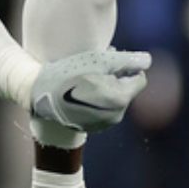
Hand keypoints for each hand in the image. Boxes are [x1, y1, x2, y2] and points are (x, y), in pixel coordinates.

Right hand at [29, 50, 152, 132]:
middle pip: (126, 90)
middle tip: (96, 66)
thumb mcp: (99, 60)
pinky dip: (95, 100)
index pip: (140, 79)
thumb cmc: (70, 73)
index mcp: (121, 99)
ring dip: (106, 88)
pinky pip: (102, 110)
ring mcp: (103, 124)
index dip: (128, 67)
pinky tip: (79, 91)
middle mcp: (116, 116)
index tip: (112, 60)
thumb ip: (127, 60)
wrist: (41, 94)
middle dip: (116, 77)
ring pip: (114, 100)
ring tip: (85, 78)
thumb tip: (148, 60)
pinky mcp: (91, 128)